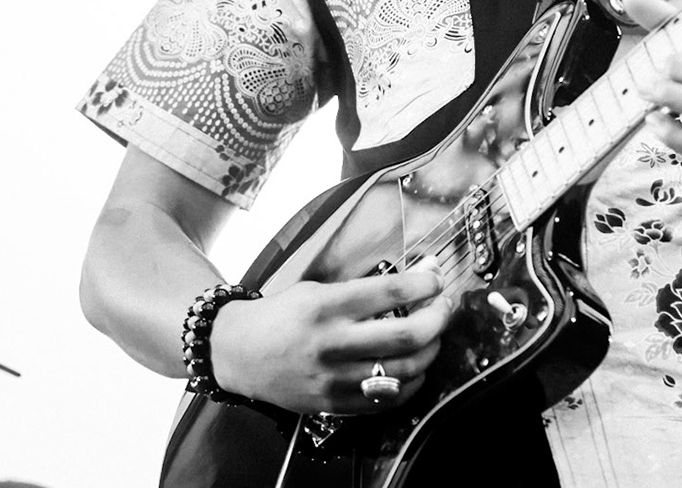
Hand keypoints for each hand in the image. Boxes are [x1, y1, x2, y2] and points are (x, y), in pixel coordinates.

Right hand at [209, 261, 451, 414]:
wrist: (237, 352)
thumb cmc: (281, 315)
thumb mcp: (318, 289)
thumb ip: (367, 288)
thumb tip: (420, 277)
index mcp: (328, 307)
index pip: (393, 292)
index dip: (427, 284)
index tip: (436, 280)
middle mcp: (332, 344)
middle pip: (408, 334)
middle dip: (439, 317)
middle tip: (444, 307)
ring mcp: (333, 379)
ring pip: (405, 370)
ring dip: (430, 351)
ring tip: (432, 337)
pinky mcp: (332, 404)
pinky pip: (386, 400)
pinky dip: (411, 383)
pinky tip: (413, 367)